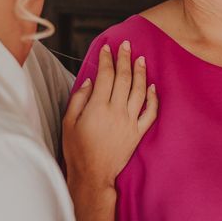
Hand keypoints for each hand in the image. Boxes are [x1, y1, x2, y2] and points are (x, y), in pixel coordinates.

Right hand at [62, 41, 157, 220]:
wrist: (92, 175)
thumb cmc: (77, 150)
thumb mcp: (69, 122)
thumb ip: (79, 98)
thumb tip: (90, 81)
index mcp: (98, 107)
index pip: (106, 75)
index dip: (107, 59)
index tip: (107, 48)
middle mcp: (116, 111)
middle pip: (124, 78)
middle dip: (124, 58)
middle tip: (126, 45)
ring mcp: (130, 122)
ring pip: (139, 91)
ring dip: (140, 72)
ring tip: (140, 58)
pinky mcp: (138, 133)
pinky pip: (150, 112)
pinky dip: (153, 98)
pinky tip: (152, 86)